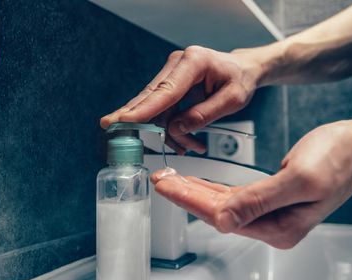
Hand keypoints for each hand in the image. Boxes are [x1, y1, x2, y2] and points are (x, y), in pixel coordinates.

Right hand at [100, 46, 262, 153]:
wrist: (242, 71)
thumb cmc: (239, 79)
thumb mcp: (232, 100)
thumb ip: (204, 114)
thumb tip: (177, 128)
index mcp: (194, 61)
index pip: (165, 90)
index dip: (144, 108)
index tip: (125, 120)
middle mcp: (178, 65)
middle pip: (150, 96)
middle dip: (134, 116)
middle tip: (110, 127)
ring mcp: (172, 75)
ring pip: (156, 108)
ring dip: (166, 132)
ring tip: (188, 147)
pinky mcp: (171, 86)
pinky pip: (163, 111)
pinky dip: (170, 128)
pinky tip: (183, 141)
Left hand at [150, 121, 351, 248]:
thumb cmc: (337, 158)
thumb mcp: (299, 179)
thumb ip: (259, 200)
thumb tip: (223, 219)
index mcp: (279, 227)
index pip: (223, 216)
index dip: (190, 200)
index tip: (165, 185)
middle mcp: (273, 227)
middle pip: (219, 213)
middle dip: (187, 196)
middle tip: (160, 179)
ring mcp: (273, 215)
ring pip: (224, 205)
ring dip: (196, 192)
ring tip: (171, 179)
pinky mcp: (272, 200)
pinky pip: (235, 197)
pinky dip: (214, 189)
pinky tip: (198, 182)